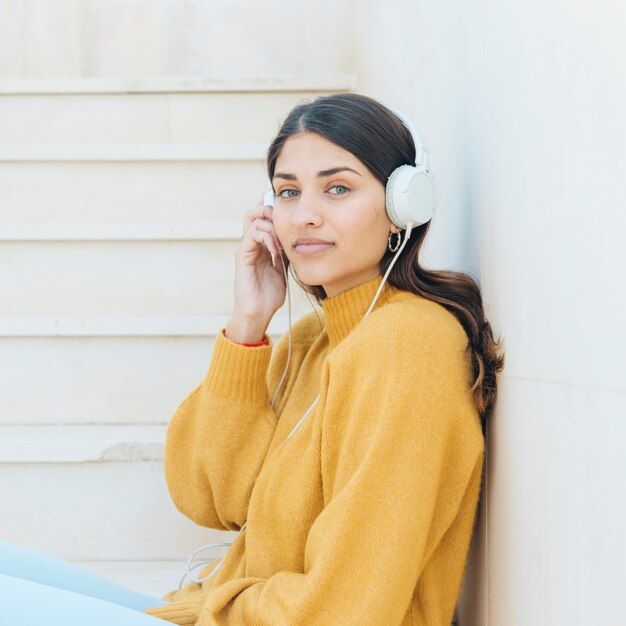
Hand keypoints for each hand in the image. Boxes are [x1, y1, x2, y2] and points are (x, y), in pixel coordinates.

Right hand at [226, 194, 288, 342]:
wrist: (258, 313)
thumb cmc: (270, 295)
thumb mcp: (284, 268)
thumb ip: (287, 253)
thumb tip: (299, 239)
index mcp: (261, 245)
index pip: (263, 217)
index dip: (274, 209)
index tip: (289, 213)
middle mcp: (251, 243)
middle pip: (255, 212)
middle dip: (271, 210)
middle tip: (285, 222)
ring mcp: (245, 248)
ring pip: (253, 218)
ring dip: (271, 225)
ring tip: (282, 242)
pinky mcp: (242, 255)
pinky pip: (252, 234)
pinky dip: (266, 237)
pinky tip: (275, 250)